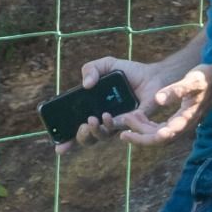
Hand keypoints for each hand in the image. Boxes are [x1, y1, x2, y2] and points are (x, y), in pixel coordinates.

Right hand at [53, 56, 170, 154]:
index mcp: (93, 109)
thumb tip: (85, 85)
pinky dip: (112, 125)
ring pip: (101, 137)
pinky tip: (109, 116)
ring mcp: (118, 125)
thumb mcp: (106, 64)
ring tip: (94, 119)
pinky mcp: (133, 125)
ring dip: (95, 131)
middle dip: (81, 136)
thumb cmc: (128, 72)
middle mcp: (103, 120)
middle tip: (83, 125)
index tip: (59, 147)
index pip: (75, 129)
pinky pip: (120, 130)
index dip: (65, 141)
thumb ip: (91, 68)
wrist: (153, 74)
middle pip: (87, 139)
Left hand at [121, 63, 211, 146]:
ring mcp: (182, 125)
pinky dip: (148, 126)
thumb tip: (158, 99)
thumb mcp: (191, 81)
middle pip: (158, 140)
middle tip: (123, 128)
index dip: (143, 138)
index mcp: (185, 120)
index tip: (126, 133)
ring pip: (159, 136)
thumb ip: (176, 90)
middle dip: (139, 136)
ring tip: (128, 119)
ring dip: (142, 131)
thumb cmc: (205, 79)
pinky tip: (139, 116)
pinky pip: (161, 129)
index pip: (161, 137)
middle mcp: (183, 126)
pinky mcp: (180, 120)